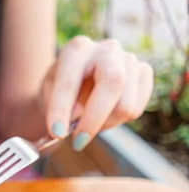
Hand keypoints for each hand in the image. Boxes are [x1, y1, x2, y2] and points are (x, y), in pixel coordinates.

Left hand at [40, 36, 153, 150]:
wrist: (79, 79)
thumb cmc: (59, 87)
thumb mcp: (48, 94)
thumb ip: (55, 103)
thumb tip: (77, 115)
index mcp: (77, 50)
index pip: (70, 81)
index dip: (62, 110)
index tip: (56, 133)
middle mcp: (107, 49)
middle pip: (113, 83)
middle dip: (94, 119)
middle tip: (77, 142)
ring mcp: (129, 59)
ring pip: (126, 104)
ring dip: (103, 125)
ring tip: (87, 126)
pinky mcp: (144, 73)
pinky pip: (136, 109)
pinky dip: (117, 122)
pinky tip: (103, 117)